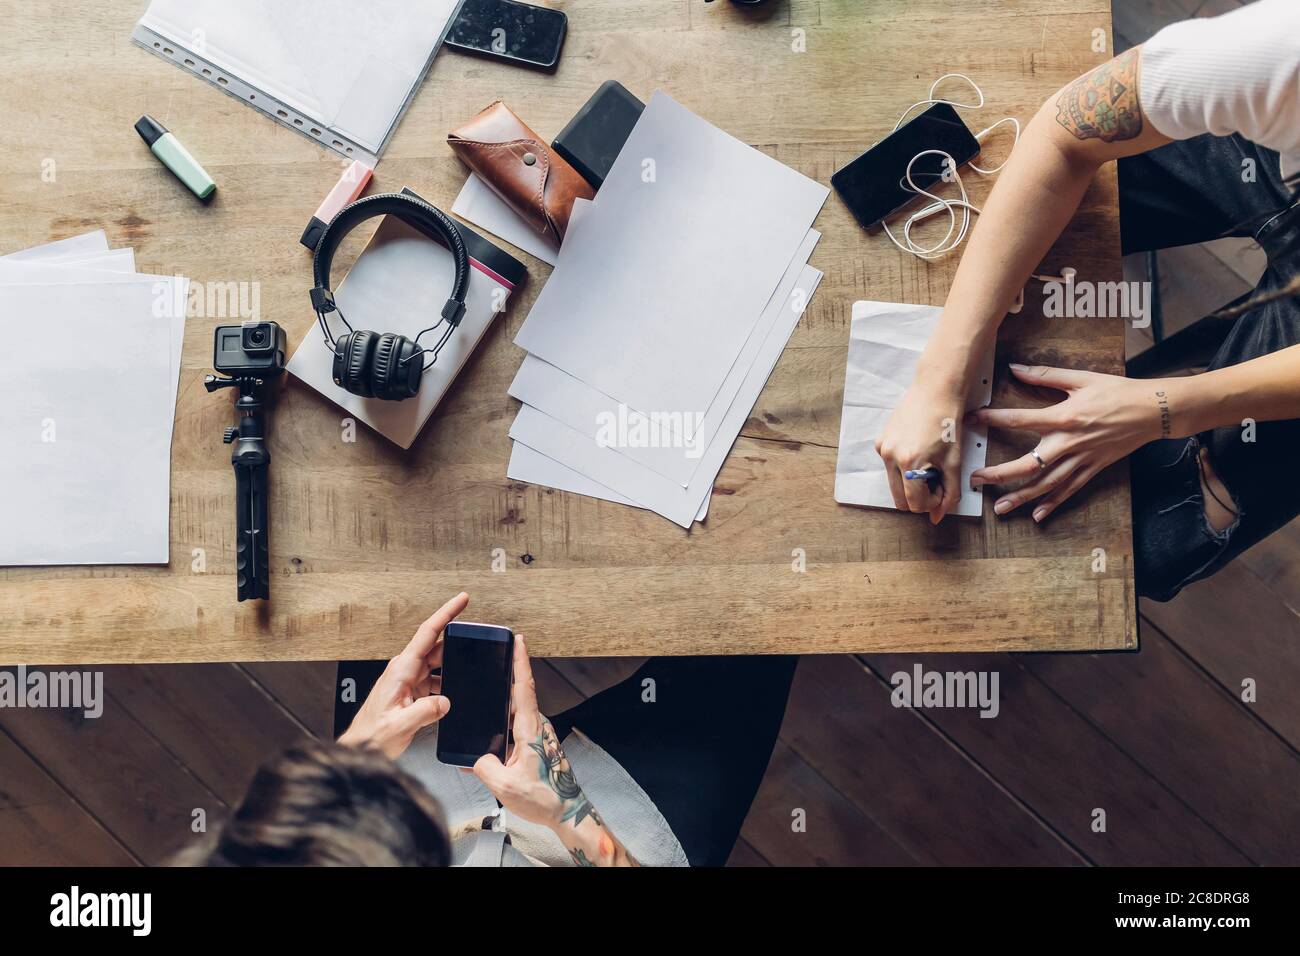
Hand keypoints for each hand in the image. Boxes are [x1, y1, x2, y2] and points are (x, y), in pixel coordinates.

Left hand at [338, 592, 467, 758]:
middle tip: (476, 651)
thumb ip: (426, 711)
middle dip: (457, 648)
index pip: (427, 633)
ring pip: (437, 666)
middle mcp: (403, 670)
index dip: (446, 613)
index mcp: (400, 670)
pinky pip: (433, 680)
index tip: (461, 600)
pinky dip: (445, 685)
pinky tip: (450, 696)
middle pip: (436, 648)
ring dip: (451, 671)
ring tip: (464, 679)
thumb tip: (446, 701)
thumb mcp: (400, 725)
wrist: (360, 747)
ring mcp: (407, 680)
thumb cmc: (371, 736)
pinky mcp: (410, 691)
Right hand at [473, 638, 637, 865]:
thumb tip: (475, 758)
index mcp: (530, 729)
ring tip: (485, 700)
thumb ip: (483, 766)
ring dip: (503, 706)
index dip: (521, 662)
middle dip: (507, 676)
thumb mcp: (504, 785)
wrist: (567, 812)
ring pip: (516, 714)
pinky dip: (504, 728)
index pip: (524, 687)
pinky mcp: (537, 747)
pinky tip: (491, 741)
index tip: (518, 640)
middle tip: (494, 658)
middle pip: (519, 695)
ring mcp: (538, 736)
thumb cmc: (544, 798)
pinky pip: (517, 730)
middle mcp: (537, 727)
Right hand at [876, 373, 969, 523]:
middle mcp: (891, 457)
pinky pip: (890, 468)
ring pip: (894, 485)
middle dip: (920, 496)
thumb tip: (937, 518)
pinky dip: (903, 468)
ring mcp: (882, 449)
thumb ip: (949, 494)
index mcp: (911, 463)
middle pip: (900, 500)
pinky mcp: (879, 442)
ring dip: (911, 483)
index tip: (943, 487)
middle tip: (936, 478)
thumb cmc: (948, 423)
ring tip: (928, 463)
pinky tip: (918, 449)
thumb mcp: (954, 462)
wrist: (935, 391)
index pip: (916, 503)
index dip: (932, 501)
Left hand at [969, 364, 1163, 521]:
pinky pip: (1070, 490)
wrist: (1154, 410)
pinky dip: (1054, 504)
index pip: (1019, 420)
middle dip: (999, 474)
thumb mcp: (1081, 378)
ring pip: (1047, 483)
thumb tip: (1015, 368)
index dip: (992, 419)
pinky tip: (1038, 515)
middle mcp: (1069, 442)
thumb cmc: (1118, 391)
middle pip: (1027, 463)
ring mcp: (1082, 459)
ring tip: (999, 507)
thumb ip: (1046, 375)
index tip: (972, 420)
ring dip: (1022, 497)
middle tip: (976, 479)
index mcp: (1064, 417)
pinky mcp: (1094, 468)